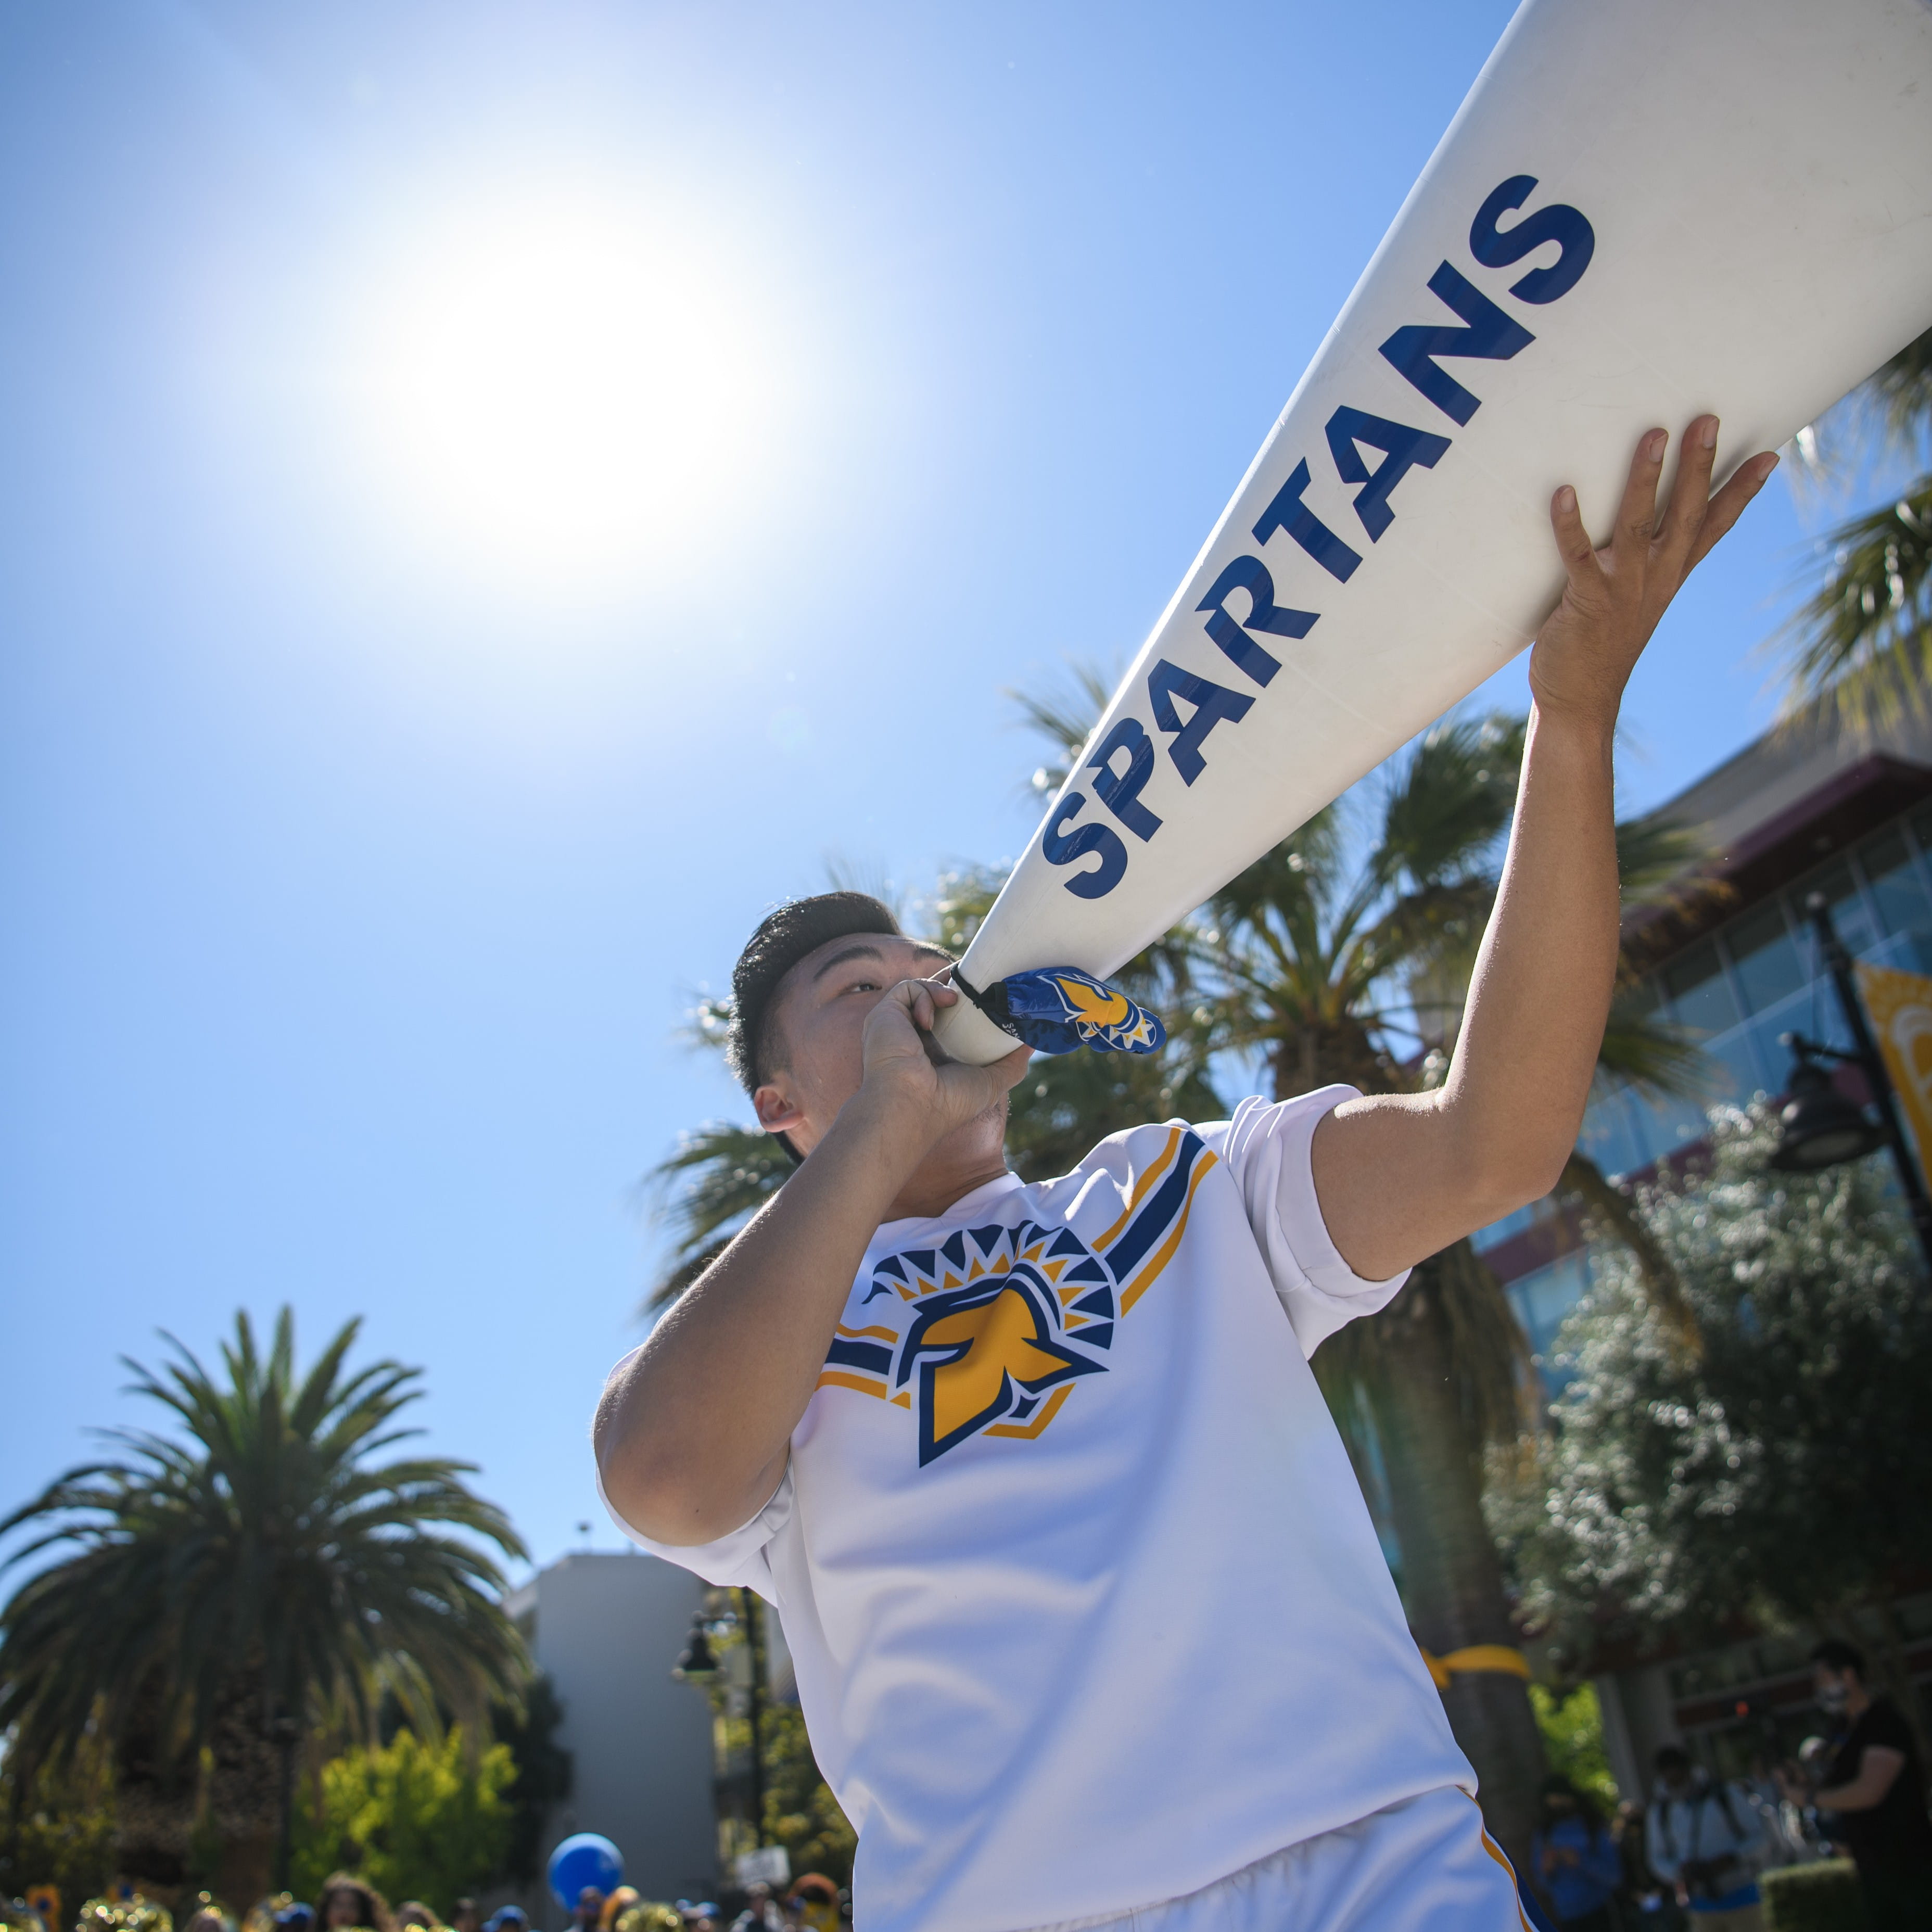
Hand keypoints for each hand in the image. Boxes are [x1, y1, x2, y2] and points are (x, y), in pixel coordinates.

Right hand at [857, 977, 1030, 1146]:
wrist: (912, 1106)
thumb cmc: (949, 1103)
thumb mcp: (990, 1083)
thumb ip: (1011, 1064)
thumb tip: (1032, 1043)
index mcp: (931, 1052)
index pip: (948, 1017)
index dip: (965, 1001)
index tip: (984, 989)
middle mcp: (911, 1037)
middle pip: (933, 998)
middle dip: (954, 983)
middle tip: (975, 974)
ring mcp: (896, 1026)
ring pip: (919, 989)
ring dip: (940, 988)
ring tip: (954, 999)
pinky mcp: (884, 1015)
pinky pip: (906, 988)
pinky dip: (923, 995)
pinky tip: (930, 1018)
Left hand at [1529, 417, 1777, 732]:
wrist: (1579, 700)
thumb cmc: (1601, 643)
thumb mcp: (1635, 599)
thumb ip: (1644, 563)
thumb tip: (1643, 522)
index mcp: (1670, 576)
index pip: (1714, 527)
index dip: (1741, 492)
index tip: (1769, 453)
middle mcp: (1653, 577)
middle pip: (1684, 514)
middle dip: (1698, 466)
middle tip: (1708, 419)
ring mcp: (1621, 588)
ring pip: (1637, 524)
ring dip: (1645, 479)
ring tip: (1655, 435)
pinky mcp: (1584, 600)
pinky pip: (1577, 555)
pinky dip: (1571, 523)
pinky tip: (1564, 492)